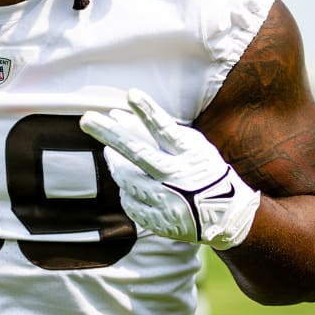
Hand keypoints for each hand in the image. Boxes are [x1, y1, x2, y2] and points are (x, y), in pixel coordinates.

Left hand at [80, 89, 259, 249]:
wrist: (228, 215)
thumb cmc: (203, 169)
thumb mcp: (190, 146)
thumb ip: (156, 132)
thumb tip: (117, 115)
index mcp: (190, 155)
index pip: (166, 130)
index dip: (149, 112)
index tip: (131, 93)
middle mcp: (179, 178)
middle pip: (138, 153)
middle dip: (111, 134)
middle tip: (86, 119)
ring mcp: (169, 202)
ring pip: (126, 178)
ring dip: (115, 162)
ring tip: (111, 152)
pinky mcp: (160, 221)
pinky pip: (129, 200)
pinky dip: (127, 189)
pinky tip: (133, 183)